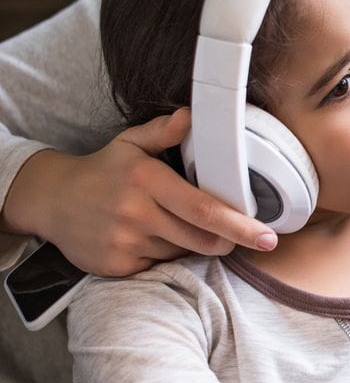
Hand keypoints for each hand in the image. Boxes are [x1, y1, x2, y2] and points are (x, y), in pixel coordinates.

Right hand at [2, 109, 276, 276]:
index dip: (241, 226)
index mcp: (147, 180)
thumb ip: (165, 131)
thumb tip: (193, 115)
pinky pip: (158, 265)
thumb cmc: (103, 170)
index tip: (267, 236)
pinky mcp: (115, 266)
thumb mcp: (131, 143)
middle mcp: (135, 213)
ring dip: (194, 245)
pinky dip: (166, 255)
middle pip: (201, 239)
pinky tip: (154, 239)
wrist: (49, 200)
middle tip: (242, 236)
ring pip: (182, 253)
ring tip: (180, 226)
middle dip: (229, 242)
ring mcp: (124, 242)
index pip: (205, 210)